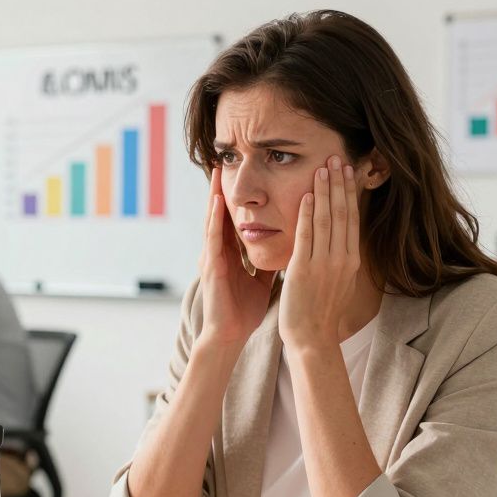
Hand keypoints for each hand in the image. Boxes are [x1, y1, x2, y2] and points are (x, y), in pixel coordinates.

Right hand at [195, 166, 276, 348]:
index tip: (241, 175)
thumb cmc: (243, 311)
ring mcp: (212, 258)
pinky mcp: (212, 267)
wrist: (230, 335)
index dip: (237, 198)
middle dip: (221, 189)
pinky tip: (217, 202)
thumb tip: (284, 247)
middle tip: (223, 161)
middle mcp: (218, 252)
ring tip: (217, 172)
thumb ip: (267, 261)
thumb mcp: (261, 280)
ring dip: (214, 196)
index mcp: (230, 255)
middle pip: (220, 214)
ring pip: (213, 220)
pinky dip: (215, 219)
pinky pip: (213, 237)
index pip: (233, 219)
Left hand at [279, 156, 361, 349]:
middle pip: (343, 213)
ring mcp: (324, 263)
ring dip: (324, 191)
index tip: (348, 171)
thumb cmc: (320, 312)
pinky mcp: (304, 269)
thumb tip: (337, 242)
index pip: (351, 219)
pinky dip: (306, 214)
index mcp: (351, 261)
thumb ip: (336, 259)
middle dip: (340, 184)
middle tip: (337, 157)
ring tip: (323, 168)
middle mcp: (342, 259)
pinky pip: (306, 236)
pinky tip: (305, 196)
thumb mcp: (337, 281)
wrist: (312, 338)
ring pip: (326, 219)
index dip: (349, 193)